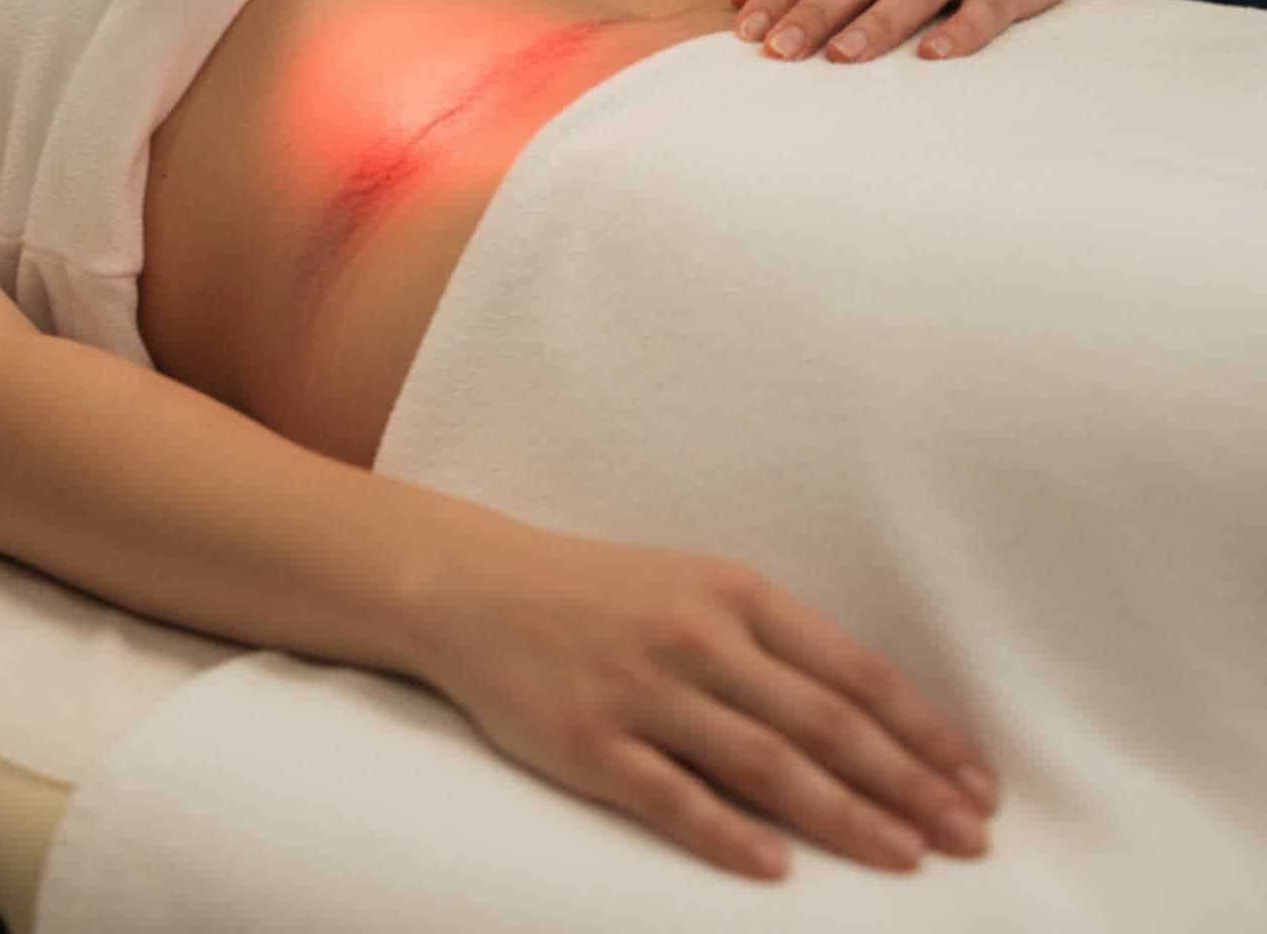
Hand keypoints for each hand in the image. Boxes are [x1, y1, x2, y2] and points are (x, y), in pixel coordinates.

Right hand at [417, 522, 998, 881]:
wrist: (481, 589)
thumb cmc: (607, 592)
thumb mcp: (698, 588)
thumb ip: (774, 643)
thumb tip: (869, 720)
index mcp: (736, 594)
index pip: (852, 670)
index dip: (921, 730)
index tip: (975, 781)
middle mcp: (699, 639)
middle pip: (823, 722)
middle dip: (907, 783)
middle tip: (969, 836)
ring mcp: (643, 692)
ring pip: (763, 763)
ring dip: (843, 816)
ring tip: (906, 860)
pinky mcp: (588, 743)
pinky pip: (670, 796)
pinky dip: (726, 834)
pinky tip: (778, 869)